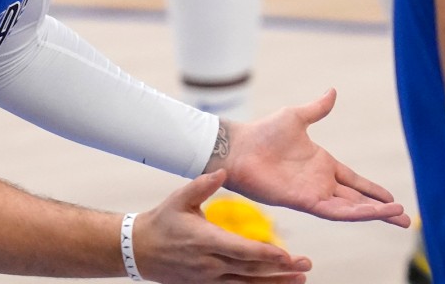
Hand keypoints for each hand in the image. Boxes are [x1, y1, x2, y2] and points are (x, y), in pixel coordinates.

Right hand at [135, 170, 312, 283]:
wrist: (139, 250)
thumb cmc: (161, 221)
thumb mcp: (179, 199)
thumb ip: (203, 185)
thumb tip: (223, 171)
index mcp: (205, 240)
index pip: (242, 251)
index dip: (266, 255)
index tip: (288, 256)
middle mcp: (209, 263)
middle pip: (251, 271)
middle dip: (280, 271)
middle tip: (305, 266)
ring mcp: (208, 278)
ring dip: (274, 283)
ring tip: (299, 281)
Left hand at [212, 88, 410, 226]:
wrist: (239, 147)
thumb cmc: (262, 133)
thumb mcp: (296, 116)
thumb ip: (317, 109)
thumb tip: (332, 91)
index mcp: (322, 164)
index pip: (354, 181)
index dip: (373, 190)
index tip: (392, 198)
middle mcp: (321, 183)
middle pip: (358, 201)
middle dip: (382, 210)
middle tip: (406, 219)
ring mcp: (314, 194)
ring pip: (351, 209)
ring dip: (374, 213)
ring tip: (399, 217)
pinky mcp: (304, 201)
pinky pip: (335, 211)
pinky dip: (355, 213)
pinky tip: (373, 214)